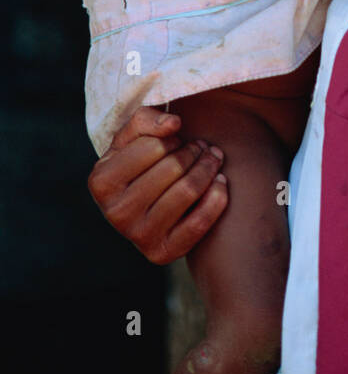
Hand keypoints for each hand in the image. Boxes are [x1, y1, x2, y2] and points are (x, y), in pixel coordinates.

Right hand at [87, 106, 228, 263]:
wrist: (142, 208)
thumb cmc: (137, 164)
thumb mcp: (130, 138)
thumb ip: (146, 119)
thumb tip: (174, 123)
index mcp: (102, 182)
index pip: (154, 146)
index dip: (172, 138)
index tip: (176, 139)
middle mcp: (116, 213)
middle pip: (173, 168)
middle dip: (194, 151)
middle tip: (201, 147)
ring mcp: (138, 236)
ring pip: (189, 190)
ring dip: (209, 167)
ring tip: (212, 158)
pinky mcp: (162, 253)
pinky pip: (200, 222)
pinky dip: (217, 196)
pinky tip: (220, 181)